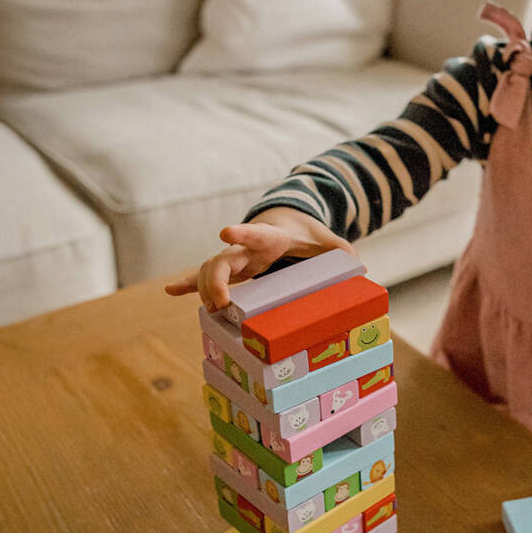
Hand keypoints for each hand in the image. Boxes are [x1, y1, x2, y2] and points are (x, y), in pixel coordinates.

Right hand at [164, 208, 356, 312]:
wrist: (287, 222)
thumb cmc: (307, 235)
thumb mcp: (327, 242)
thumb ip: (341, 251)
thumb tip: (361, 267)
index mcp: (271, 237)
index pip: (255, 234)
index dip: (241, 233)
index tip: (224, 232)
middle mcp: (247, 248)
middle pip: (222, 260)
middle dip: (216, 280)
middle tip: (222, 304)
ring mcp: (236, 259)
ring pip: (210, 270)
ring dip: (205, 290)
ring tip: (214, 311)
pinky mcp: (231, 270)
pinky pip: (204, 277)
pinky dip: (188, 284)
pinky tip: (170, 292)